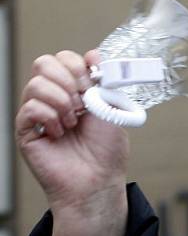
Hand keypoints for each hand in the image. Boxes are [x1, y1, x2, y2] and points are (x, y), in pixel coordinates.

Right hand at [16, 50, 128, 235]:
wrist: (98, 180)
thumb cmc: (107, 150)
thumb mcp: (113, 107)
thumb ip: (105, 80)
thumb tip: (94, 55)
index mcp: (76, 90)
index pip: (65, 58)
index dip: (80, 64)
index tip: (95, 81)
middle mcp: (55, 98)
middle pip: (45, 63)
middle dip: (69, 77)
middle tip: (84, 100)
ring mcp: (39, 114)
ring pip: (36, 83)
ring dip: (62, 100)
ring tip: (74, 121)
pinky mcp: (26, 131)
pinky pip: (29, 108)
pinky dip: (50, 117)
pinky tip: (60, 132)